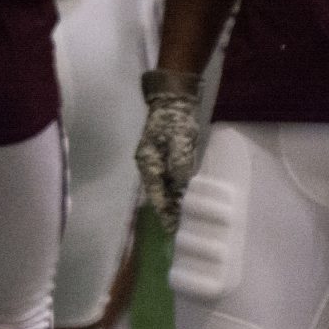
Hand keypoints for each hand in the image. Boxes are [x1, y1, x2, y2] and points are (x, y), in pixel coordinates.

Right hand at [135, 69, 203, 230]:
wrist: (173, 99)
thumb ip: (179, 163)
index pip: (156, 194)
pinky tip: (180, 196)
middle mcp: (148, 164)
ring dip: (169, 201)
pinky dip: (172, 189)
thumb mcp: (180, 141)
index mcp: (149, 162)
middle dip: (166, 209)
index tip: (170, 228)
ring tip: (178, 218)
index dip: (164, 211)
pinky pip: (166, 178)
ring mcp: (154, 160)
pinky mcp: (162, 155)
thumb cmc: (176, 120)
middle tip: (175, 229)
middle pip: (157, 193)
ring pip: (162, 186)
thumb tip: (179, 183)